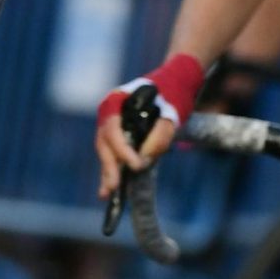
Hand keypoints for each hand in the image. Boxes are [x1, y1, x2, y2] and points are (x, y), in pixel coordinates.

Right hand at [94, 54, 203, 198]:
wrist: (174, 84)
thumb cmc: (172, 96)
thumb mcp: (170, 114)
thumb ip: (159, 136)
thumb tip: (145, 159)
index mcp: (116, 102)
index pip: (113, 130)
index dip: (122, 150)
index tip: (136, 165)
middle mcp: (109, 113)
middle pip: (105, 143)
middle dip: (110, 166)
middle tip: (114, 187)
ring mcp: (111, 124)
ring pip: (105, 151)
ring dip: (107, 172)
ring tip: (106, 194)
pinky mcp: (118, 135)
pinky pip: (111, 153)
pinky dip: (112, 169)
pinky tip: (109, 187)